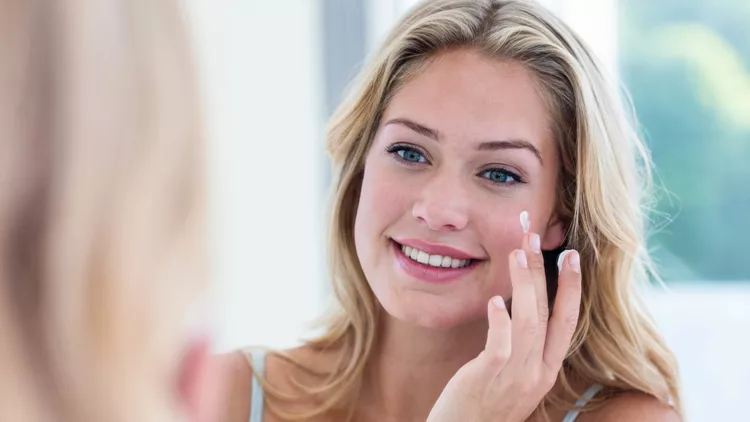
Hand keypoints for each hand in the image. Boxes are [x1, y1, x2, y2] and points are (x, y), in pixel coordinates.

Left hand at [427, 231, 582, 421]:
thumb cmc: (483, 403)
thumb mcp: (513, 376)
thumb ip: (522, 345)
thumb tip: (521, 304)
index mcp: (546, 370)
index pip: (568, 322)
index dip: (572, 288)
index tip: (572, 255)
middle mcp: (537, 373)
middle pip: (549, 314)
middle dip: (546, 272)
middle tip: (536, 235)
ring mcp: (515, 377)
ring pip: (529, 323)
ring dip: (525, 284)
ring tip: (517, 252)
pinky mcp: (488, 378)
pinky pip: (500, 346)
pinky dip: (501, 320)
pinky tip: (496, 300)